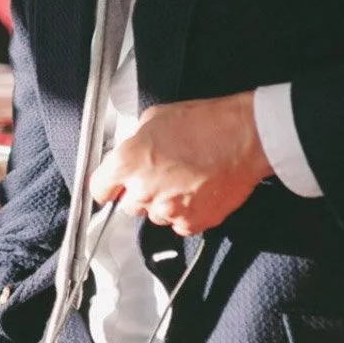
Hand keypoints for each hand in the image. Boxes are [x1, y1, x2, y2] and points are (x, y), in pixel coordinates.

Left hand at [89, 91, 271, 236]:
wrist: (244, 138)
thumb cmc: (205, 123)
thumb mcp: (154, 118)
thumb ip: (134, 141)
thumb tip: (130, 150)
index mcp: (128, 162)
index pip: (99, 189)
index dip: (107, 186)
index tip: (111, 187)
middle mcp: (144, 190)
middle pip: (128, 204)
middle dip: (140, 191)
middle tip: (161, 173)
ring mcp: (168, 209)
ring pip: (155, 215)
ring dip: (163, 202)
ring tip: (183, 178)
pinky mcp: (192, 222)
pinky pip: (179, 224)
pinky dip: (185, 212)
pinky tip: (196, 190)